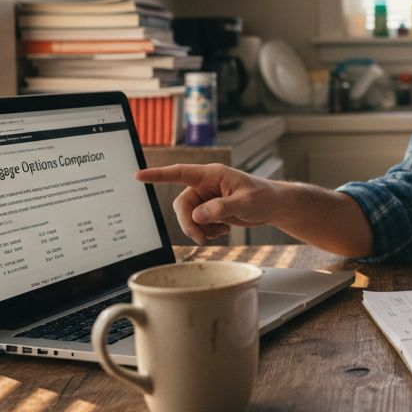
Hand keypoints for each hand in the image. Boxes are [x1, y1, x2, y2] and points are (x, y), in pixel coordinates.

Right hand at [136, 163, 277, 243]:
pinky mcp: (209, 210)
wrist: (273, 206)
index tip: (138, 176)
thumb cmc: (263, 196)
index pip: (180, 173)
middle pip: (182, 205)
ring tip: (220, 233)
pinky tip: (223, 230)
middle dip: (189, 224)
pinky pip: (197, 224)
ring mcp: (206, 198)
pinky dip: (208, 231)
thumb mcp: (245, 202)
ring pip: (188, 217)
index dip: (158, 175)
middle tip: (202, 239)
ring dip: (200, 230)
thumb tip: (197, 216)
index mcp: (211, 174)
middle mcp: (205, 185)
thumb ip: (221, 208)